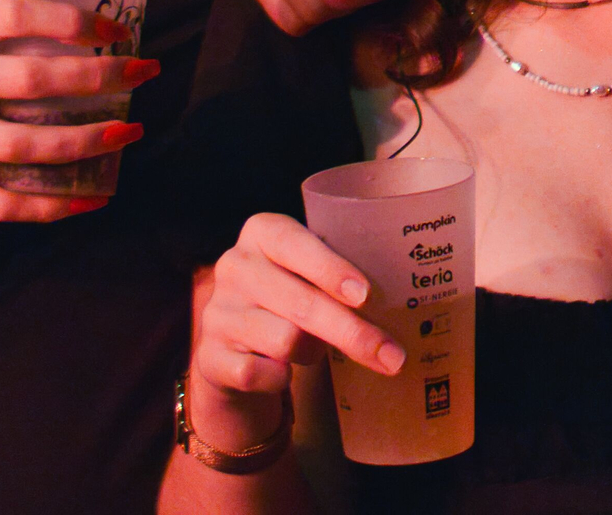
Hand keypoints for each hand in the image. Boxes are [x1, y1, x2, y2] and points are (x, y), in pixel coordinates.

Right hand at [0, 0, 152, 242]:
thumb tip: (74, 25)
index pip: (13, 13)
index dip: (72, 19)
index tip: (117, 28)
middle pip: (28, 80)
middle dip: (98, 78)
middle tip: (145, 71)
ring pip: (20, 145)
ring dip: (85, 141)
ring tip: (130, 131)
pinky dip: (49, 207)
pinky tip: (92, 198)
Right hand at [190, 213, 406, 446]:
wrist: (233, 348)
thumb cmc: (290, 299)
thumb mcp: (307, 274)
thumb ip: (336, 276)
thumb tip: (403, 301)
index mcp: (262, 232)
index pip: (294, 243)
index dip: (330, 269)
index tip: (365, 295)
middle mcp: (234, 265)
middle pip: (301, 303)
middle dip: (352, 332)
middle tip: (393, 357)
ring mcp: (217, 312)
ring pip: (286, 341)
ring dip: (314, 353)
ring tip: (317, 350)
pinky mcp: (208, 355)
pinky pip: (260, 374)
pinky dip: (280, 379)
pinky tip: (281, 372)